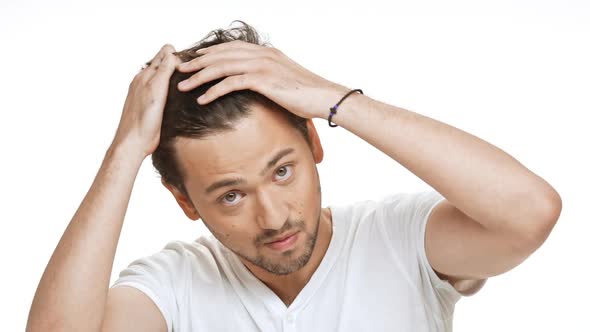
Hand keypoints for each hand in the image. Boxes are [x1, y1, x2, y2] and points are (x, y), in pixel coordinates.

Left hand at [111, 44, 180, 158]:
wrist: (134, 142)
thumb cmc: (143, 119)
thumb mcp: (156, 90)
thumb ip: (163, 70)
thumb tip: (171, 51)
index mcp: (144, 76)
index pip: (163, 55)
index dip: (177, 55)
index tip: (191, 61)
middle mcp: (144, 83)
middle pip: (162, 65)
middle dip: (176, 63)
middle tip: (193, 68)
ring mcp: (147, 94)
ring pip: (162, 78)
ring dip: (174, 75)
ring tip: (189, 78)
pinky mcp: (151, 106)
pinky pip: (162, 91)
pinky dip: (171, 88)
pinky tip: (179, 94)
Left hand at [175, 40, 349, 119]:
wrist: (325, 97)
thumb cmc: (307, 94)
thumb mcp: (284, 81)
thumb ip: (267, 78)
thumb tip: (257, 87)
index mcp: (265, 53)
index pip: (230, 48)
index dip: (209, 52)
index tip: (194, 59)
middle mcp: (261, 54)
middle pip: (220, 55)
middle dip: (197, 61)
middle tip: (179, 69)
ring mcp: (262, 65)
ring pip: (221, 67)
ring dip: (199, 76)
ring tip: (184, 85)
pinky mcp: (263, 80)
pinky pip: (231, 83)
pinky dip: (214, 90)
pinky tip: (202, 99)